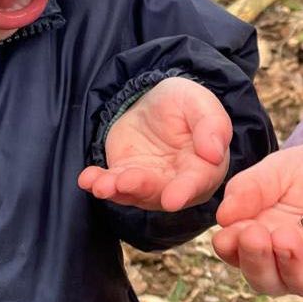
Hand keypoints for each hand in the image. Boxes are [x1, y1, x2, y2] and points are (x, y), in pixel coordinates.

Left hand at [78, 76, 231, 210]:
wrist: (157, 102)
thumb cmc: (187, 104)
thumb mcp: (201, 104)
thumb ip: (212, 126)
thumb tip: (215, 153)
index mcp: (205, 167)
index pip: (197, 182)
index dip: (185, 191)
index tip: (173, 199)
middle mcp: (178, 183)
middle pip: (161, 192)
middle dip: (142, 188)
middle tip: (126, 182)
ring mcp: (150, 183)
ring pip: (134, 192)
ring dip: (117, 189)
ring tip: (102, 184)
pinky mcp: (125, 178)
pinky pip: (111, 184)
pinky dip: (98, 183)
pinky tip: (87, 179)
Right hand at [212, 141, 302, 297]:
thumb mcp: (285, 168)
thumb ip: (254, 187)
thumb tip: (223, 214)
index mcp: (267, 241)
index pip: (240, 256)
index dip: (231, 249)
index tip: (226, 234)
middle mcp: (294, 265)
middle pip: (268, 280)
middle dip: (257, 261)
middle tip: (251, 236)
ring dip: (292, 265)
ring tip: (283, 238)